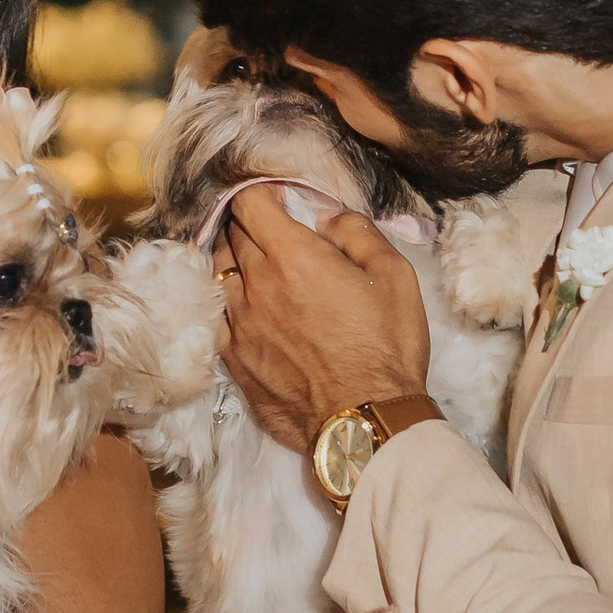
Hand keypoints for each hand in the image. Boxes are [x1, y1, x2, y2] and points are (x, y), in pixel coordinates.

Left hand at [219, 190, 433, 454]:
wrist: (365, 420)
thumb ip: (356, 231)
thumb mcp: (394, 275)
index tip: (278, 198)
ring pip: (220, 272)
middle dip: (250, 222)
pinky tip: (248, 304)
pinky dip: (229, 300)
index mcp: (293, 256)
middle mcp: (257, 285)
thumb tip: (325, 216)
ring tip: (258, 263)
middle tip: (273, 228)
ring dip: (235, 258)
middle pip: (232, 233)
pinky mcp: (235, 359)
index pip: (250, 202)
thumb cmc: (386, 348)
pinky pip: (218, 315)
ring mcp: (240, 324)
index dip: (261, 191)